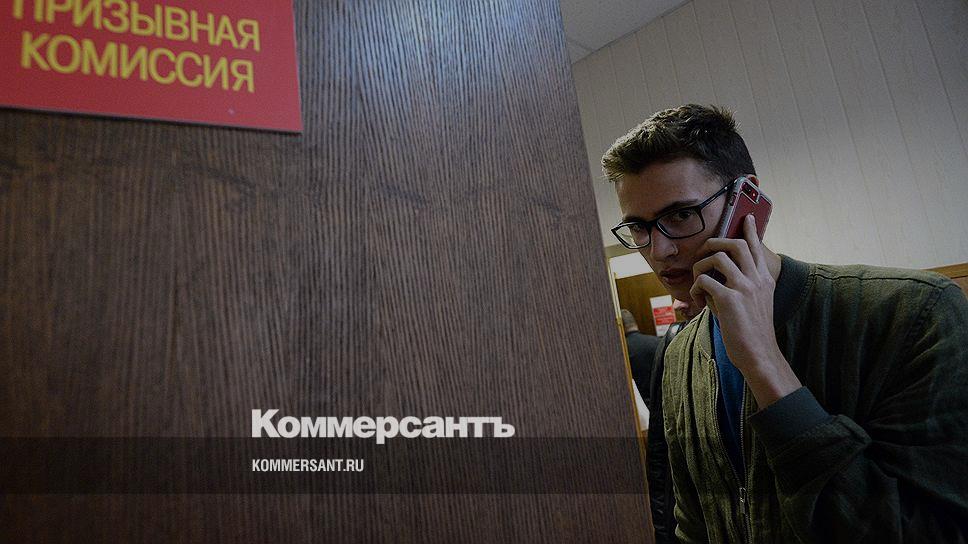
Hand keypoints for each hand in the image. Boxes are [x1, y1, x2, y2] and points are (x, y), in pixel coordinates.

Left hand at [689, 214, 800, 406]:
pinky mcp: (729, 299)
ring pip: (718, 258)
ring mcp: (744, 287)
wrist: (759, 354)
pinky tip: (698, 302)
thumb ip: (741, 288)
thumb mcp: (754, 304)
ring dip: (701, 267)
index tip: (746, 217)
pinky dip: (696, 289)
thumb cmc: (752, 333)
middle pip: (736, 244)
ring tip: (699, 283)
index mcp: (764, 280)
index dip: (749, 231)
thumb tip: (716, 280)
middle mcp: (757, 279)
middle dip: (715, 242)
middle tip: (704, 252)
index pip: (756, 248)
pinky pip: (705, 281)